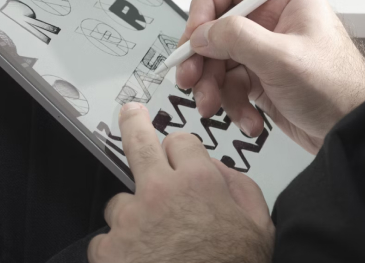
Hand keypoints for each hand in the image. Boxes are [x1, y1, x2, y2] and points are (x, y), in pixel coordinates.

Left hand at [88, 102, 273, 262]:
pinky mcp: (110, 250)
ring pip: (120, 202)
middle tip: (129, 114)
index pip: (180, 141)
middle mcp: (160, 192)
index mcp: (198, 181)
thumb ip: (239, 187)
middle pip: (138, 142)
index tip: (176, 154)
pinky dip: (118, 251)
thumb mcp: (258, 225)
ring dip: (133, 216)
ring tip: (153, 243)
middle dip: (133, 124)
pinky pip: (105, 240)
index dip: (181, 151)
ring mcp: (130, 220)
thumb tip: (217, 169)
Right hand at [176, 0, 364, 153]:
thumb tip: (203, 33)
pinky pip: (228, 83)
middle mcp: (272, 17)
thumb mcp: (283, 58)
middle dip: (202, 56)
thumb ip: (237, 39)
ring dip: (212, 85)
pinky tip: (246, 118)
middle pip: (216, 25)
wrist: (352, 130)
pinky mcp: (260, 76)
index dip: (205, 6)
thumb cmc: (338, 87)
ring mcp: (264, 47)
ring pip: (217, 58)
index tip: (194, 36)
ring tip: (214, 106)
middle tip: (190, 77)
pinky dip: (231, 103)